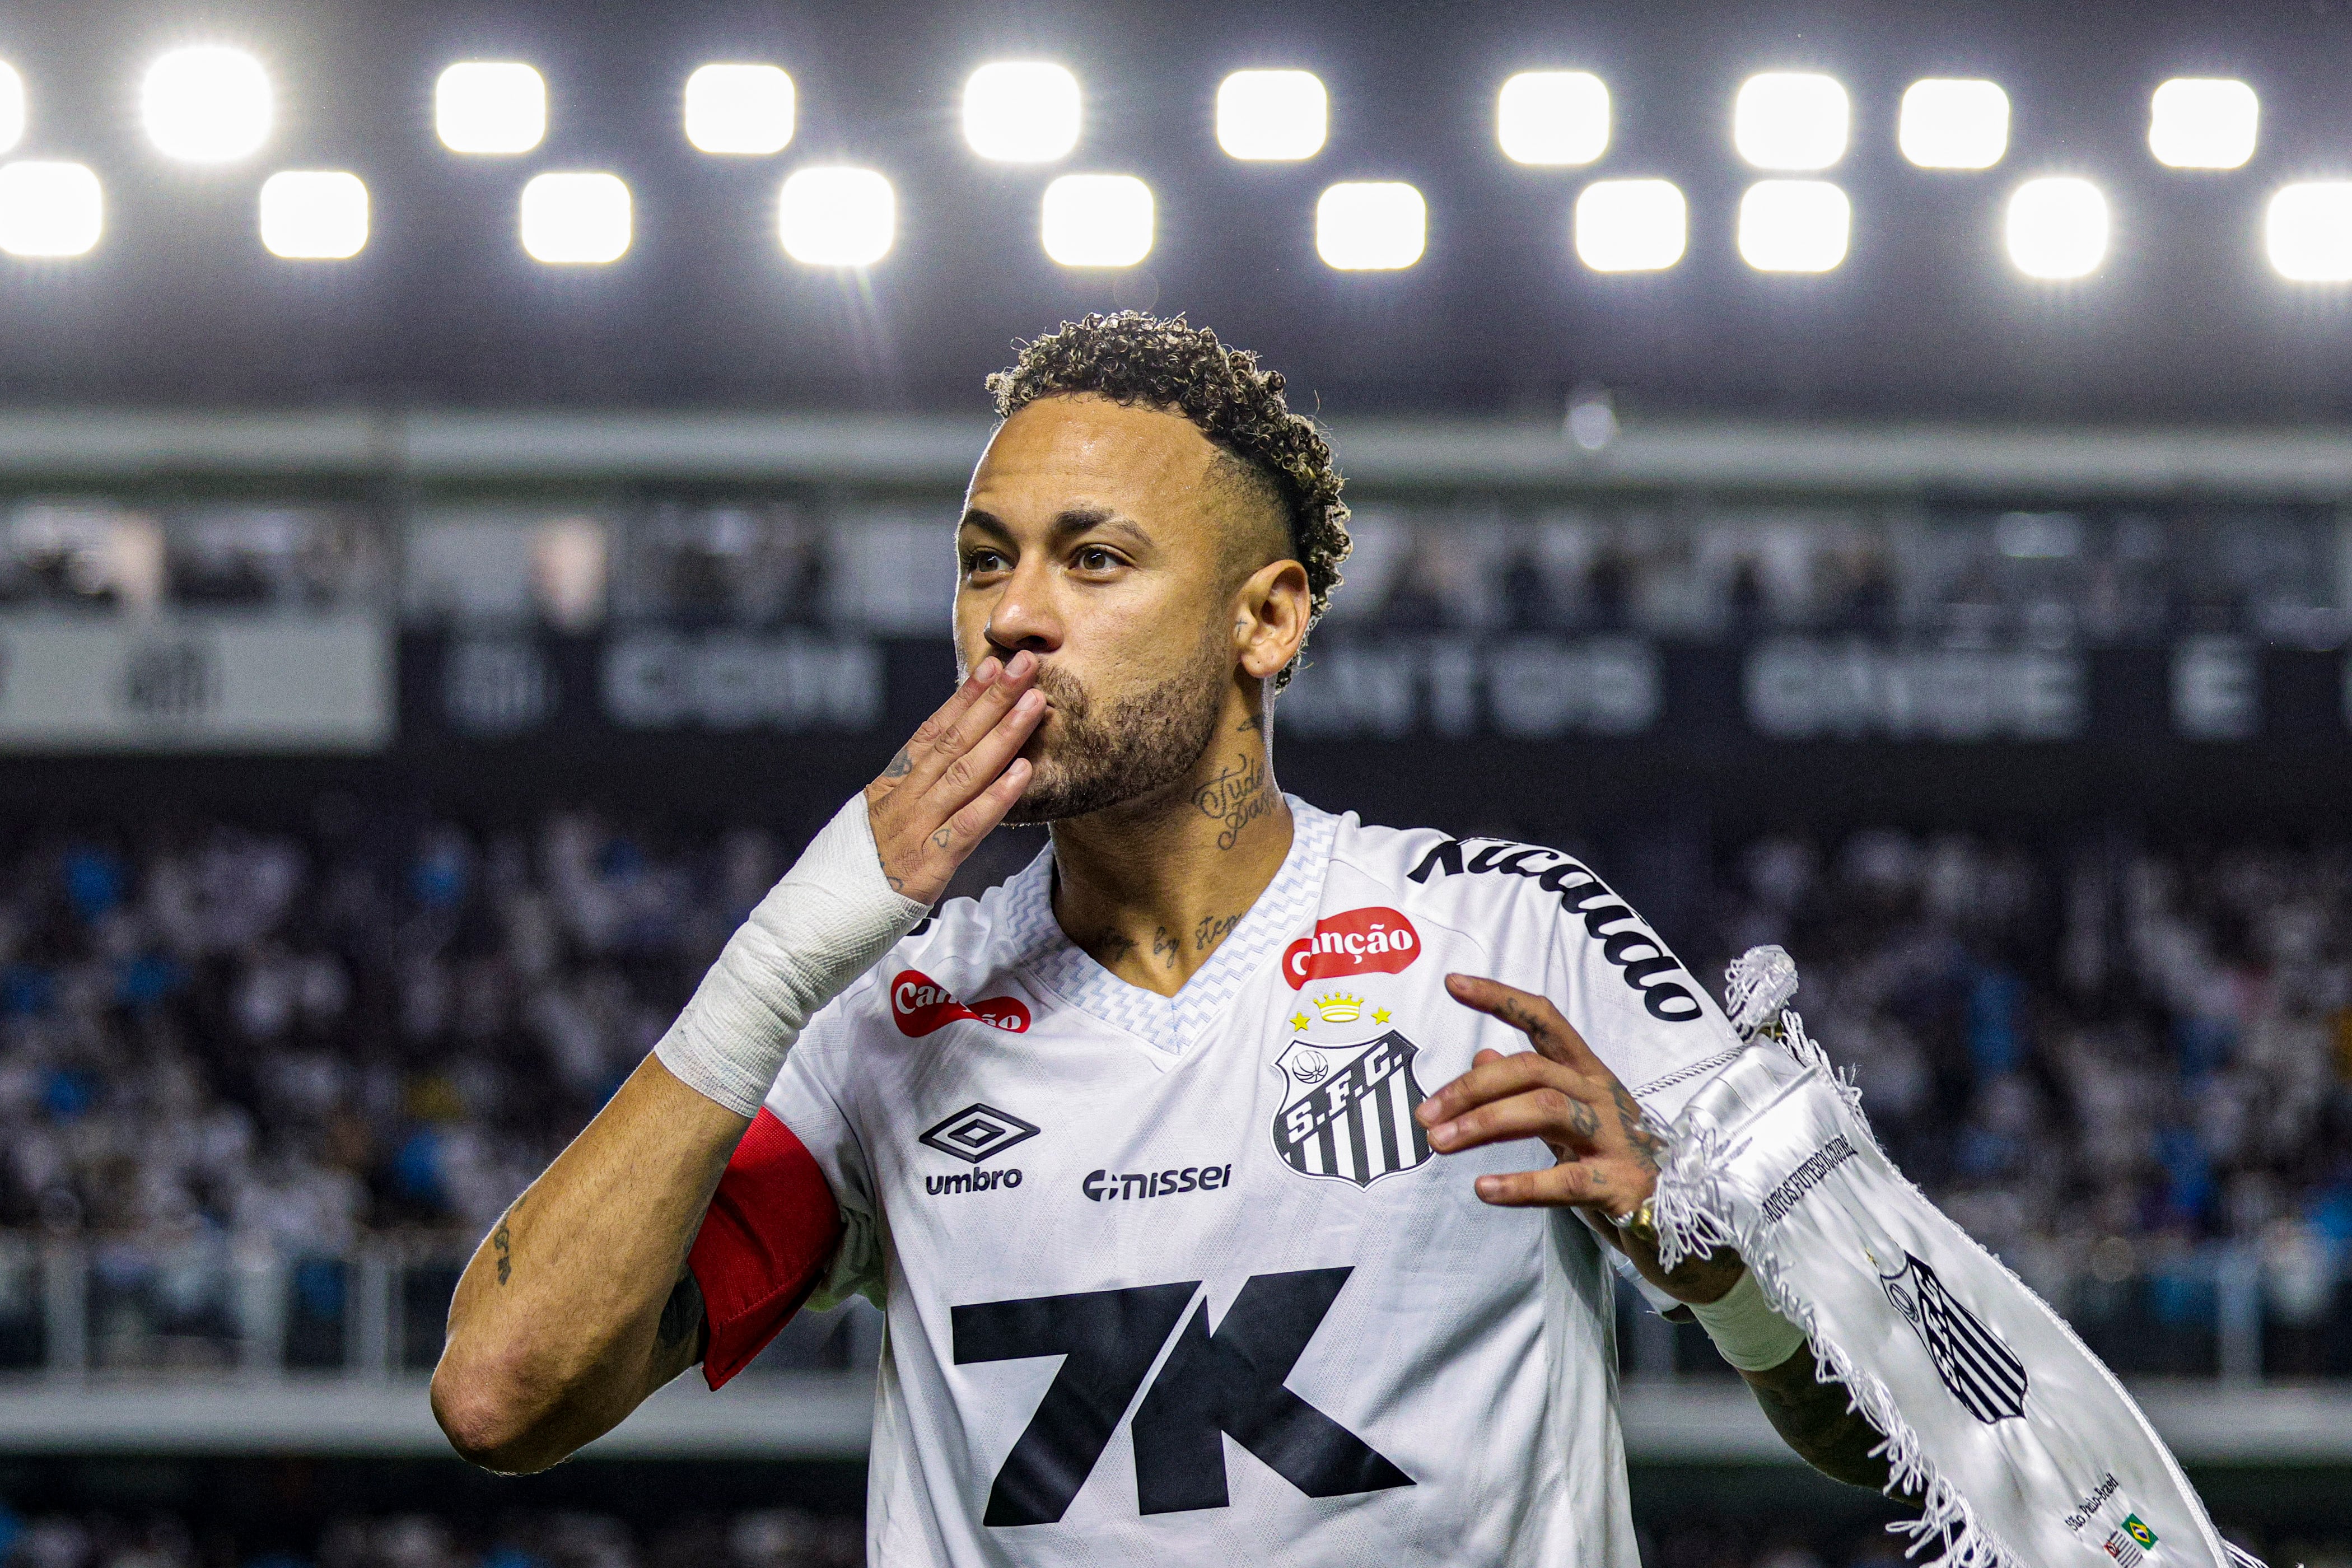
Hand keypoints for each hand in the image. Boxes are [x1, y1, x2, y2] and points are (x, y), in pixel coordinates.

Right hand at [863, 651, 1045, 905]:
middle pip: (952, 741)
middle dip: (993, 700)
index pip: (929, 734)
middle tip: (1026, 663)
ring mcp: (910, 833)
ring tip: (1036, 702)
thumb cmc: (838, 890)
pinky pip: (967, 826)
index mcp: (884, 791)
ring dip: (1004, 735)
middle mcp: (898, 803)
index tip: (990, 667)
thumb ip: (898, 809)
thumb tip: (928, 787)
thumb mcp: (866, 834)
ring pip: (964, 773)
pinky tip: (1024, 771)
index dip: (962, 699)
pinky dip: (997, 797)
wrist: (801, 932)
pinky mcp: (924, 868)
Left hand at [1417, 974, 1668, 1219]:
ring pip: (1546, 1109)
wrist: (1679, 1222)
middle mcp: (1601, 1095)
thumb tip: (1481, 1055)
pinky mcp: (1620, 1184)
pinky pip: (1567, 1179)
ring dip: (1484, 1123)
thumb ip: (1528, 1088)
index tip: (1453, 982)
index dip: (1500, 997)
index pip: (1545, 1020)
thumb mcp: (1569, 1119)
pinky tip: (1485, 1189)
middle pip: (1532, 1069)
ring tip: (1440, 1143)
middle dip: (1470, 1088)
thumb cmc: (1614, 1163)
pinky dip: (1522, 1184)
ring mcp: (1614, 1138)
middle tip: (1424, 1117)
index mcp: (1588, 1073)